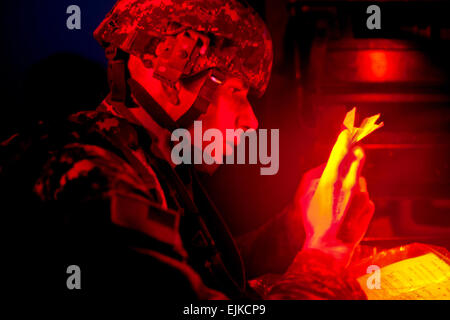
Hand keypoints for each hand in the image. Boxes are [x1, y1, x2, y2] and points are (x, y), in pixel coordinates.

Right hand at [295, 129, 374, 266]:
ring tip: (341, 196)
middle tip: (353, 148)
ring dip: (353, 179)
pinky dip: (357, 196)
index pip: (340, 150)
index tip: (346, 129)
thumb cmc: (312, 220)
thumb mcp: (302, 195)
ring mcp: (362, 195)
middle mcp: (349, 183)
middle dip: (356, 150)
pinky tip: (347, 208)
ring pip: (360, 178)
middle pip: (358, 157)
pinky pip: (364, 194)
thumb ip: (312, 175)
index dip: (344, 137)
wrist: (330, 244)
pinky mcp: (369, 206)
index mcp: (331, 178)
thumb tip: (325, 166)